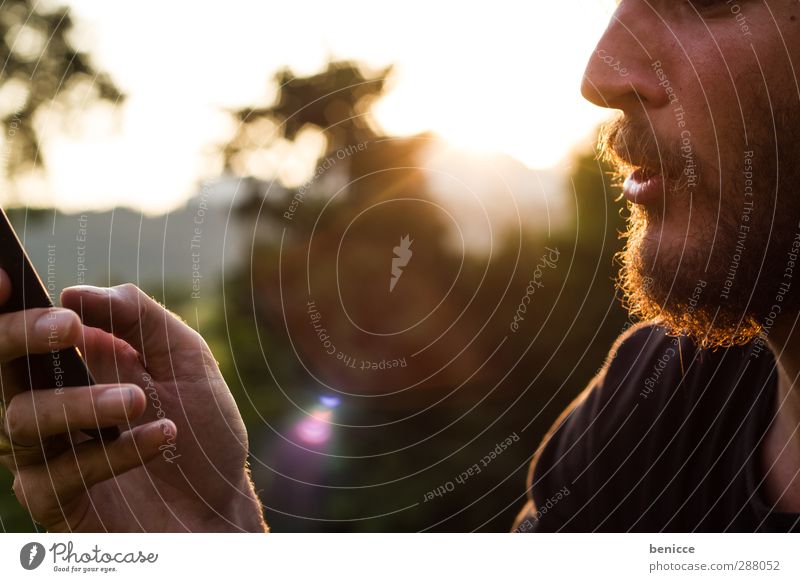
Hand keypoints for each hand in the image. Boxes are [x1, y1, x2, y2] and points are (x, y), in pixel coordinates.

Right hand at [0, 269, 266, 531]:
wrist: (222, 502)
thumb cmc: (203, 429)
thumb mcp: (186, 360)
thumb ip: (139, 318)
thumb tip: (73, 292)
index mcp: (79, 364)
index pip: (24, 331)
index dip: (7, 309)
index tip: (4, 276)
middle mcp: (54, 403)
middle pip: (4, 365)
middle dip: (22, 336)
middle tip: (66, 327)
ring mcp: (49, 454)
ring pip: (24, 417)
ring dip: (84, 401)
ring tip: (139, 401)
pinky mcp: (55, 500)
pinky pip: (59, 473)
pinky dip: (113, 451)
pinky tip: (160, 436)